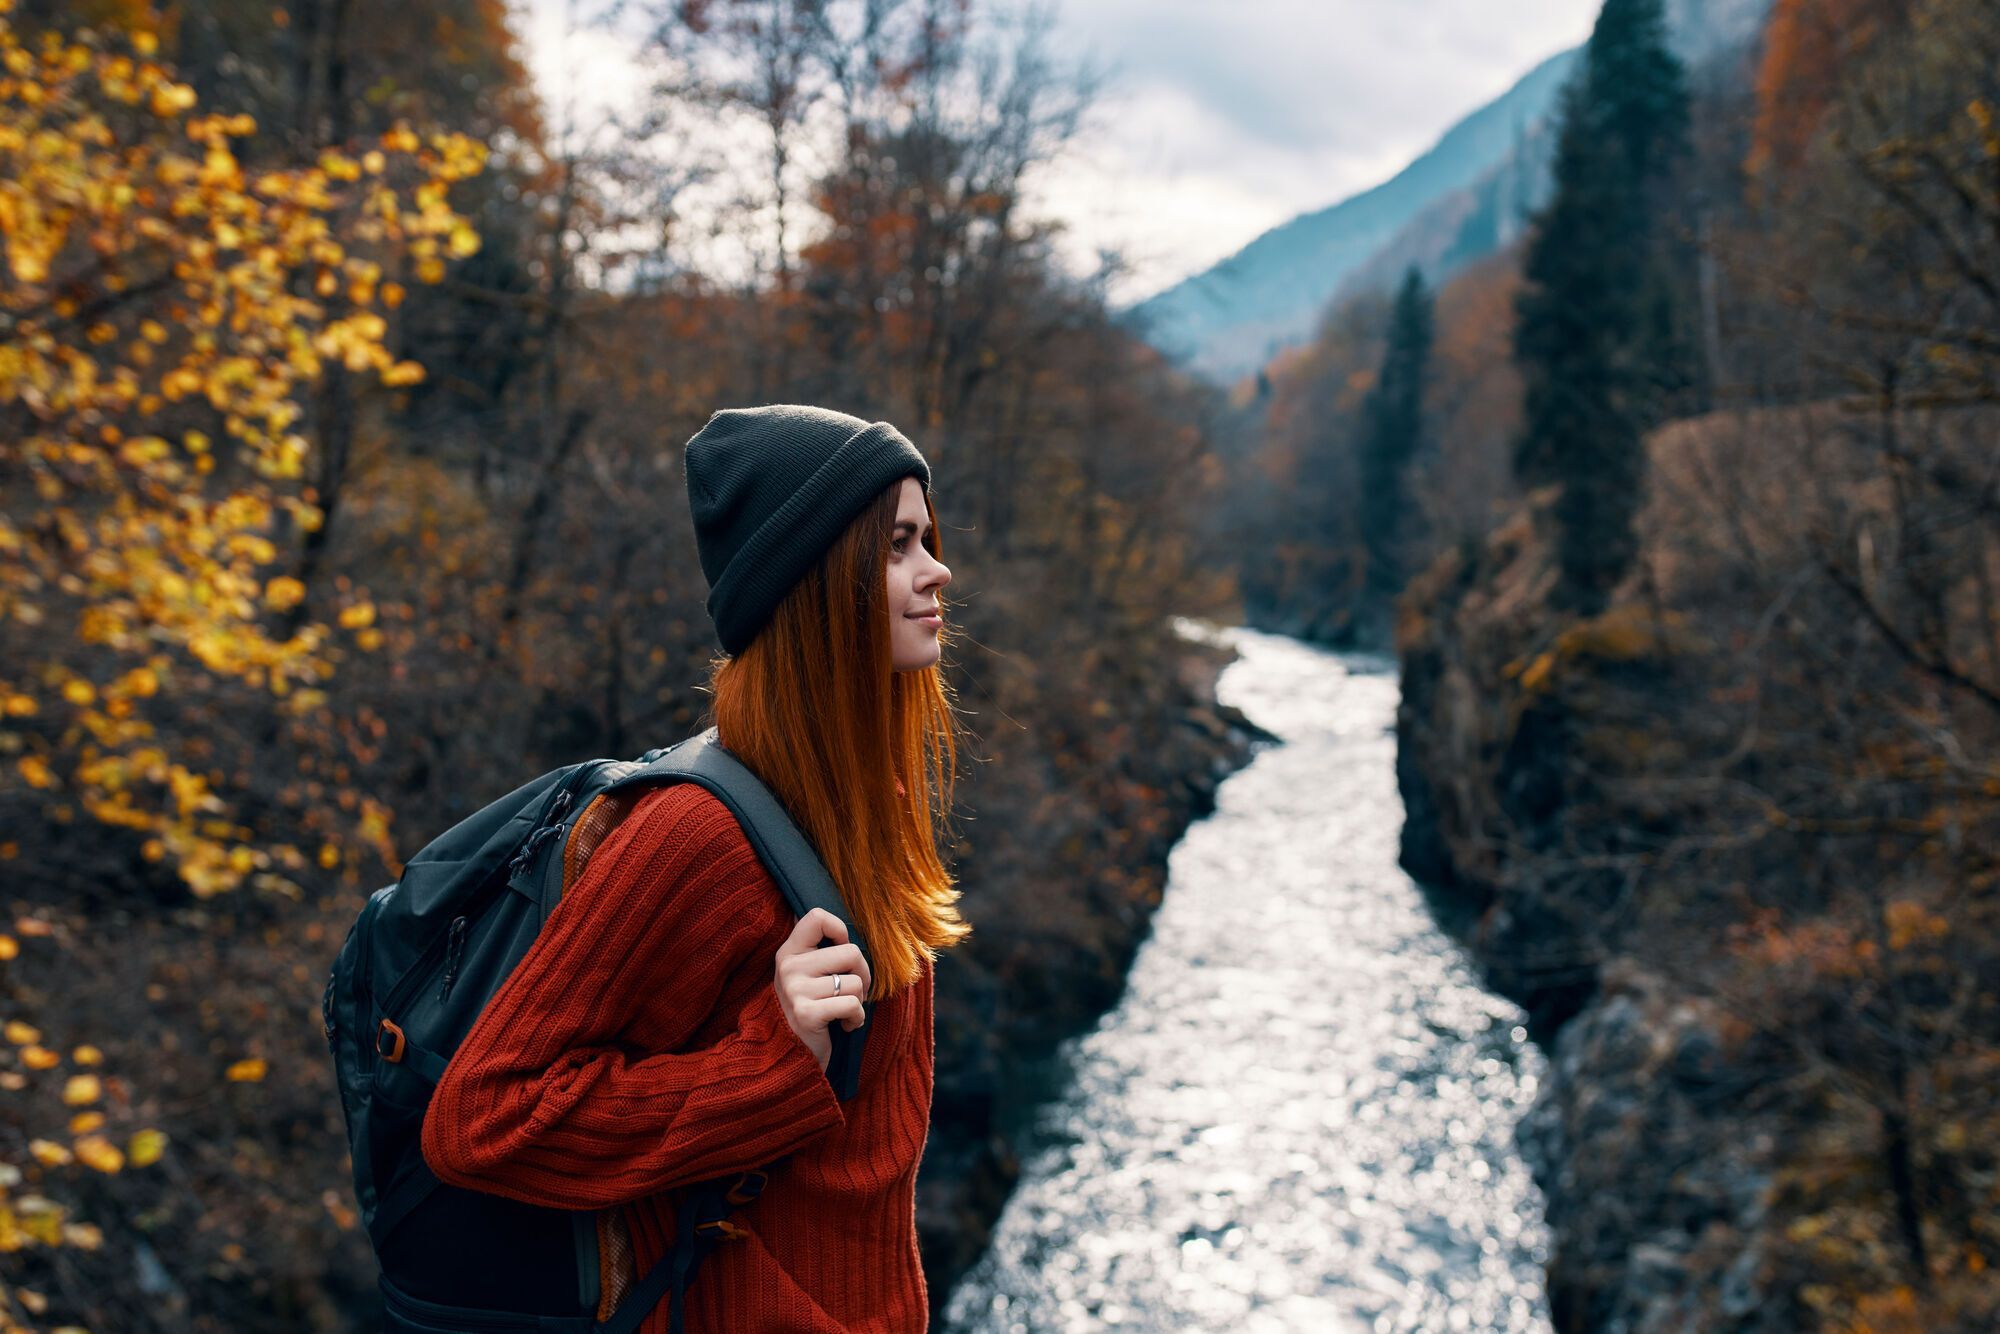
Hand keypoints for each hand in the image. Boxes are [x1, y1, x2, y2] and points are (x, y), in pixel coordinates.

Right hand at [773, 908, 870, 1072]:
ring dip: (859, 1001)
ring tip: (844, 1011)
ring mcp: (795, 990)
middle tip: (853, 992)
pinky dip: (857, 1019)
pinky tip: (845, 1026)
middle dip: (863, 975)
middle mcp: (789, 967)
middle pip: (851, 952)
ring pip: (855, 982)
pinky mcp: (807, 1014)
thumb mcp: (804, 975)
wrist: (786, 1056)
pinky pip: (852, 1005)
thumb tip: (847, 932)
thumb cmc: (807, 1010)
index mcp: (789, 952)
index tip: (841, 953)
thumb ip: (819, 952)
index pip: (817, 917)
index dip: (840, 930)